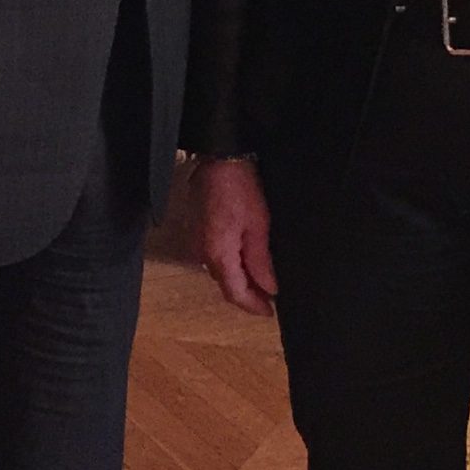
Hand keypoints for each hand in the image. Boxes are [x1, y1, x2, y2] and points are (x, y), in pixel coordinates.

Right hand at [198, 156, 278, 316]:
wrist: (218, 157)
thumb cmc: (239, 187)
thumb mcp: (258, 226)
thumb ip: (261, 261)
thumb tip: (269, 288)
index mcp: (218, 255)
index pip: (235, 293)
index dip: (254, 306)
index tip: (271, 312)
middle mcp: (203, 254)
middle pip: (226, 285)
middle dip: (248, 295)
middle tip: (270, 298)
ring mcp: (198, 242)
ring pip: (221, 271)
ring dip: (240, 280)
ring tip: (263, 281)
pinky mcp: (199, 230)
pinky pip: (216, 257)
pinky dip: (232, 264)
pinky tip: (247, 259)